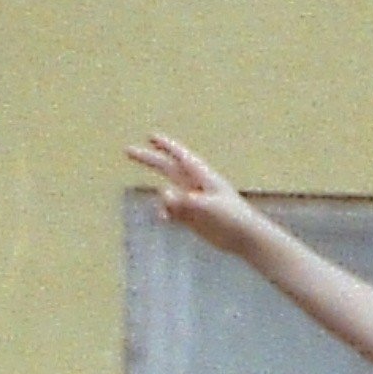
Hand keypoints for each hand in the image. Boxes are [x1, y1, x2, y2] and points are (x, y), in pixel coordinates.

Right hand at [125, 132, 268, 249]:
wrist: (245, 237)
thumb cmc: (232, 218)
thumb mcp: (208, 207)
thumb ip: (184, 201)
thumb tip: (163, 194)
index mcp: (202, 176)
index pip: (180, 156)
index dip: (165, 146)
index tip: (150, 136)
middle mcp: (194, 185)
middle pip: (167, 168)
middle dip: (149, 159)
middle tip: (127, 150)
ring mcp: (192, 201)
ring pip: (168, 192)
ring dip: (162, 198)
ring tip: (164, 214)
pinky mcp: (192, 217)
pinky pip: (172, 211)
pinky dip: (165, 213)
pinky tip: (163, 219)